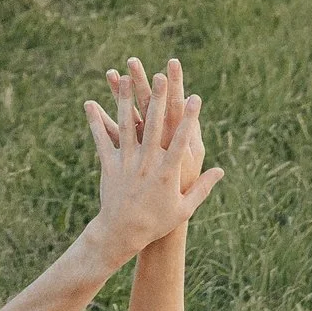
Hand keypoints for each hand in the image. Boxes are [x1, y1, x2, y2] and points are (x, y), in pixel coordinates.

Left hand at [82, 55, 222, 277]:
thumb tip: (221, 171)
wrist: (123, 234)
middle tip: (161, 76)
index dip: (189, 118)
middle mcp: (146, 163)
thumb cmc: (156, 222)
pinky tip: (90, 103)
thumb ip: (203, 187)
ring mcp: (126, 162)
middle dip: (157, 99)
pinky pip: (101, 139)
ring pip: (125, 125)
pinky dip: (95, 121)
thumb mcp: (184, 208)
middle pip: (153, 125)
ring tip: (125, 78)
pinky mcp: (109, 164)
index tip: (194, 98)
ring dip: (124, 100)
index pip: (181, 140)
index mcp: (167, 172)